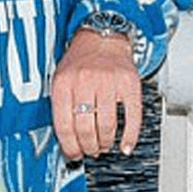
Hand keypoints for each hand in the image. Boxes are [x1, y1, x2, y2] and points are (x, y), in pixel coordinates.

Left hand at [51, 28, 141, 159]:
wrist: (103, 37)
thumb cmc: (81, 61)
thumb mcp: (61, 78)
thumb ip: (60, 106)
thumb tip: (67, 141)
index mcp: (64, 83)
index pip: (64, 125)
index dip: (69, 146)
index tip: (73, 154)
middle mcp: (86, 81)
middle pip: (85, 128)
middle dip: (88, 147)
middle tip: (90, 150)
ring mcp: (109, 81)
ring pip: (106, 125)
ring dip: (105, 142)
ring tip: (104, 145)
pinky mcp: (130, 83)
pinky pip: (132, 116)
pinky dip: (130, 136)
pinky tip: (125, 145)